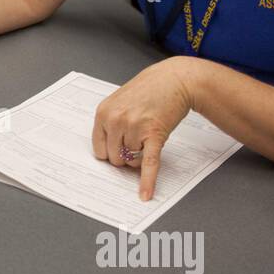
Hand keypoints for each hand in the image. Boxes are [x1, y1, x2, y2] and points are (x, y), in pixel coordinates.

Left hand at [91, 58, 199, 200]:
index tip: (117, 152)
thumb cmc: (148, 90)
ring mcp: (134, 127)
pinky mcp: (154, 134)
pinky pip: (148, 163)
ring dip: (139, 158)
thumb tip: (110, 153)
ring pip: (131, 161)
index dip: (110, 154)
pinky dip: (147, 181)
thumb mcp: (119, 101)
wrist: (175, 79)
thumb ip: (111, 124)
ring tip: (146, 139)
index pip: (98, 150)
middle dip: (125, 157)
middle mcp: (116, 120)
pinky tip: (146, 194)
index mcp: (103, 113)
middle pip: (114, 159)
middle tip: (136, 143)